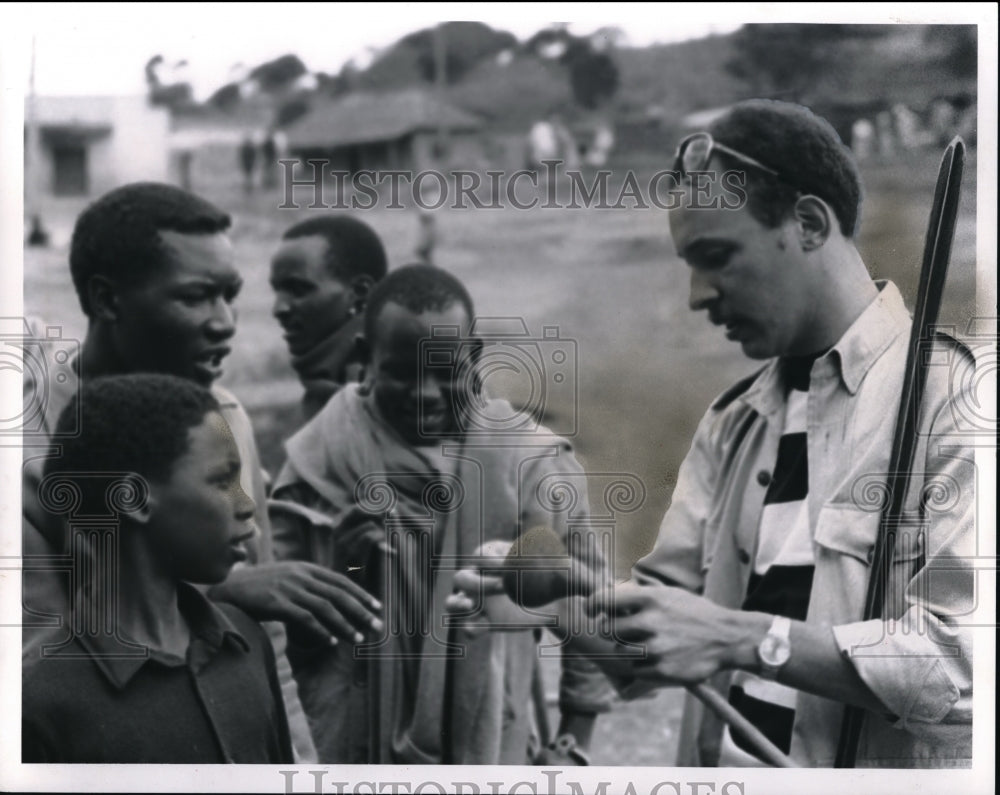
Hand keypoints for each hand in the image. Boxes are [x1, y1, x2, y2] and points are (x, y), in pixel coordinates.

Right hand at [209, 560, 382, 644]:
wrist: (226, 589)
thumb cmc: (259, 587)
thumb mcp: (286, 578)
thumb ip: (307, 584)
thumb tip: (332, 600)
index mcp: (305, 568)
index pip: (340, 581)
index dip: (361, 594)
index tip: (377, 606)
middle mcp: (300, 576)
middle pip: (338, 594)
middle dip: (361, 611)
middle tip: (377, 625)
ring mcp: (289, 589)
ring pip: (326, 608)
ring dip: (345, 625)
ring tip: (358, 638)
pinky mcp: (276, 603)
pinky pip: (305, 619)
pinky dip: (321, 631)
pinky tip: (331, 641)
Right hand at [445, 540, 554, 634]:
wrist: (560, 604)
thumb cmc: (557, 576)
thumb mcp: (562, 566)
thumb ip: (563, 562)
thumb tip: (572, 550)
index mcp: (494, 556)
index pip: (481, 556)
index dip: (492, 562)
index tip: (510, 569)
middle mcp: (481, 577)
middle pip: (462, 578)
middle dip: (479, 583)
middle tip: (505, 587)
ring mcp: (480, 601)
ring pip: (453, 602)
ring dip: (456, 604)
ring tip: (468, 606)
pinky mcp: (485, 622)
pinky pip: (468, 627)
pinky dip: (470, 629)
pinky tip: (479, 628)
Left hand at [587, 581, 759, 686]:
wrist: (727, 637)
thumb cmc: (693, 613)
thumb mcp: (667, 594)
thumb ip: (637, 596)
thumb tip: (605, 598)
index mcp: (650, 598)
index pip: (605, 600)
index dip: (593, 605)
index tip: (591, 610)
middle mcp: (651, 622)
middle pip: (608, 629)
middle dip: (611, 630)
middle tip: (620, 631)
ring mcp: (657, 648)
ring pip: (620, 652)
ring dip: (626, 650)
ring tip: (643, 645)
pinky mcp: (663, 671)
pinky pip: (636, 672)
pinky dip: (640, 668)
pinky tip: (655, 660)